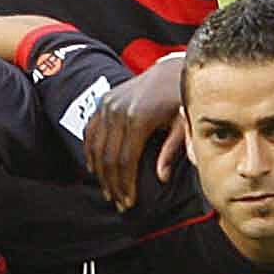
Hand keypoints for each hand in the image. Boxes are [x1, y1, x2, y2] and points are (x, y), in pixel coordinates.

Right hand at [83, 54, 184, 207]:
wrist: (169, 70)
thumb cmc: (181, 98)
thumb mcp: (183, 123)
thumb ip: (172, 149)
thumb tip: (162, 177)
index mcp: (138, 117)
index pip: (126, 160)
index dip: (126, 184)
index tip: (129, 202)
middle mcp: (118, 111)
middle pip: (108, 157)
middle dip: (112, 183)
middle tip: (118, 203)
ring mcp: (107, 105)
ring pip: (96, 147)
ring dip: (100, 172)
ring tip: (108, 191)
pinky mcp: (103, 101)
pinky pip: (90, 131)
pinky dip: (89, 151)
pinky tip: (94, 168)